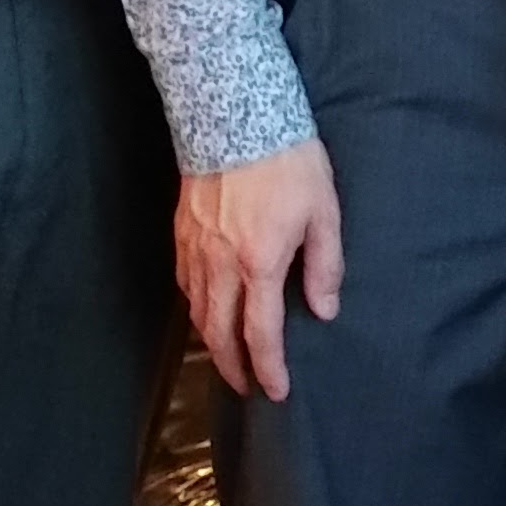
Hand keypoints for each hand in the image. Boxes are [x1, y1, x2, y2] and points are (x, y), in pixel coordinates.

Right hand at [181, 136, 344, 399]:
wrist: (235, 114)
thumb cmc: (287, 160)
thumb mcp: (323, 211)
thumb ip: (324, 265)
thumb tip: (324, 309)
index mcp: (259, 263)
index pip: (261, 333)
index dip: (268, 368)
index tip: (276, 390)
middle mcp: (220, 264)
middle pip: (218, 334)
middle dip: (232, 367)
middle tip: (246, 387)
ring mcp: (195, 249)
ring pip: (196, 312)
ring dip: (211, 342)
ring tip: (227, 357)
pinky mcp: (181, 232)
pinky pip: (184, 284)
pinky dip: (195, 309)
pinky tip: (205, 311)